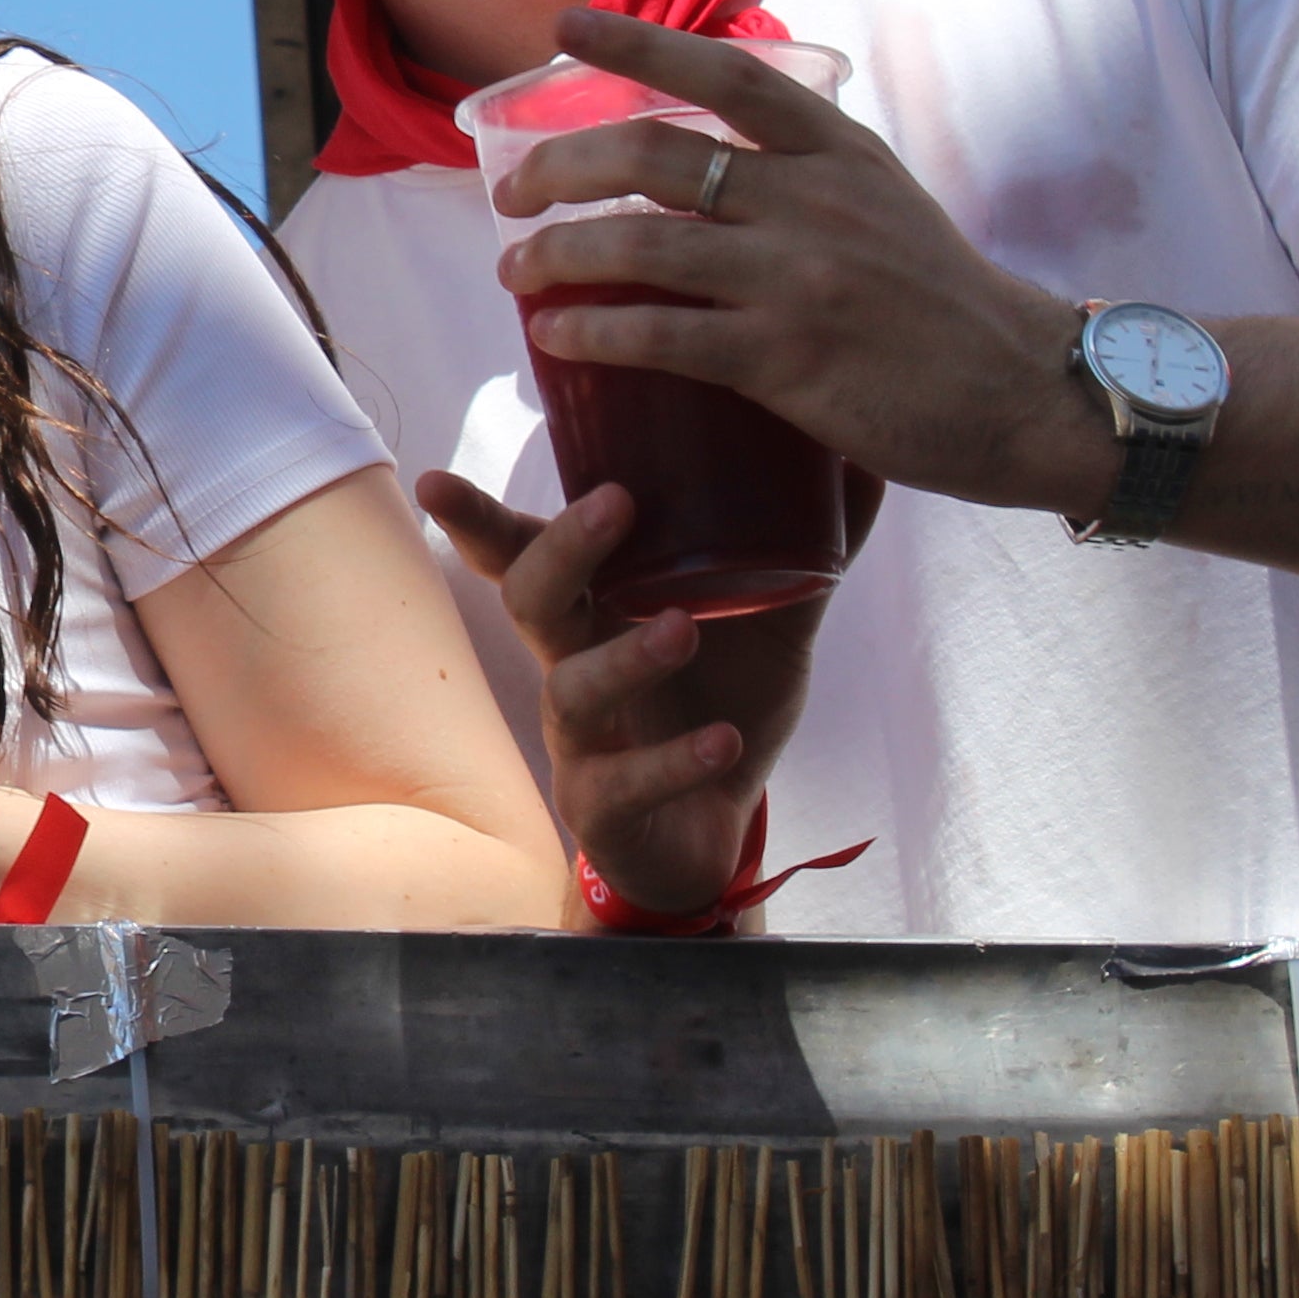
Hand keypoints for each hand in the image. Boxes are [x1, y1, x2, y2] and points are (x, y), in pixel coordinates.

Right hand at [417, 469, 848, 921]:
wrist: (716, 837)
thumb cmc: (723, 705)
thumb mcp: (768, 622)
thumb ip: (802, 551)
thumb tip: (863, 460)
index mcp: (596, 611)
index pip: (526, 553)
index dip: (478, 519)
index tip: (435, 479)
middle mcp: (570, 666)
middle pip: (534, 599)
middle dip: (564, 548)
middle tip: (617, 501)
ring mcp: (579, 741)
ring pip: (574, 690)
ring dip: (625, 656)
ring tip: (682, 631)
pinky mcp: (603, 810)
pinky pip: (623, 784)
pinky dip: (674, 761)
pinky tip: (722, 742)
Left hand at [492, 12, 1110, 520]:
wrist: (1025, 392)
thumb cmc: (944, 303)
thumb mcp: (883, 202)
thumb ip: (805, 174)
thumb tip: (711, 164)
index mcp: (837, 152)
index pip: (725, 74)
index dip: (637, 42)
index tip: (566, 24)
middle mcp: (812, 200)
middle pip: (653, 155)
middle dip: (560, 166)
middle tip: (511, 190)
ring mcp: (798, 279)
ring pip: (641, 244)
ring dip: (557, 254)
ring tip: (516, 271)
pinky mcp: (787, 359)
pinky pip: (662, 335)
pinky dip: (594, 330)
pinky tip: (556, 335)